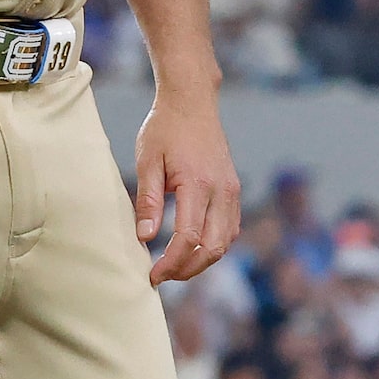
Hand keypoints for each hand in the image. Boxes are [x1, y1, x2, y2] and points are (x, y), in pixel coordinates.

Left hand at [135, 89, 241, 284]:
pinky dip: (214, 245)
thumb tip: (144, 238)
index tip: (152, 276)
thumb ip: (147, 201)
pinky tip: (193, 248)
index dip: (171, 262)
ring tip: (175, 266)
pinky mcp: (233, 188)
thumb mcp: (148, 161)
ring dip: (202, 260)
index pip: (189, 237)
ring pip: (226, 241)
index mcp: (198, 183)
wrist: (192, 101)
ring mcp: (232, 190)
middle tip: (162, 276)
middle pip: (213, 247)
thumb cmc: (165, 128)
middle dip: (187, 269)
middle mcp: (222, 190)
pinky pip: (230, 228)